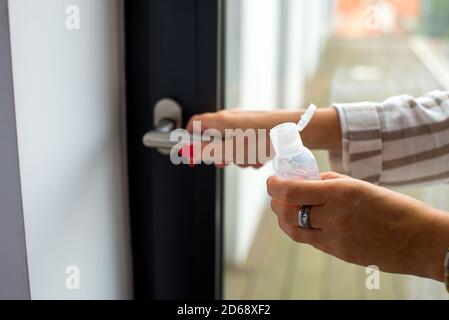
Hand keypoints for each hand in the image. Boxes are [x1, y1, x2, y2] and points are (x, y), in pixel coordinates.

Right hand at [186, 108, 341, 166]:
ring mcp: (244, 124)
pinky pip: (245, 145)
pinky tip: (261, 158)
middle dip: (219, 154)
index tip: (193, 157)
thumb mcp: (230, 149)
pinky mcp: (256, 130)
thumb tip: (184, 151)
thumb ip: (206, 150)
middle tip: (228, 161)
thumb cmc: (264, 138)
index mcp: (221, 120)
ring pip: (230, 145)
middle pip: (212, 138)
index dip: (189, 141)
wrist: (296, 132)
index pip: (194, 124)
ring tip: (250, 159)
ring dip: (237, 157)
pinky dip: (249, 155)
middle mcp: (231, 119)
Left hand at [267, 172, 448, 280]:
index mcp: (340, 194)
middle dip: (277, 203)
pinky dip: (302, 230)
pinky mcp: (339, 254)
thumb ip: (328, 183)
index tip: (272, 181)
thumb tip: (305, 182)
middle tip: (277, 196)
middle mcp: (334, 217)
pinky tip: (307, 221)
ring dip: (284, 219)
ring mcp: (335, 239)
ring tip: (286, 209)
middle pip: (288, 213)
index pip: (292, 191)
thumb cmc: (393, 206)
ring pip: (294, 231)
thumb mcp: (360, 185)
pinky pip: (311, 241)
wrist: (419, 240)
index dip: (275, 186)